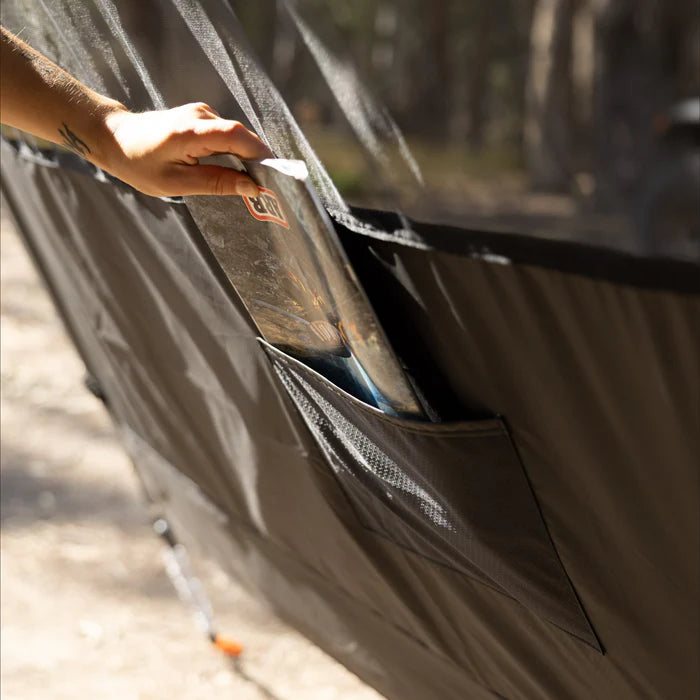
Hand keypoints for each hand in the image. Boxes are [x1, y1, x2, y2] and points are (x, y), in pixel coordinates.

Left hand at [100, 102, 271, 197]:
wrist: (115, 138)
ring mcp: (201, 113)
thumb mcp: (176, 183)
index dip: (259, 155)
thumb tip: (251, 188)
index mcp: (190, 132)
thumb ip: (215, 183)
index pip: (235, 136)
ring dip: (248, 158)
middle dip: (259, 161)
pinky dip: (237, 152)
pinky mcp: (202, 117)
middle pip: (241, 136)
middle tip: (270, 189)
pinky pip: (228, 135)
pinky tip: (237, 171)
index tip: (275, 178)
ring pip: (236, 136)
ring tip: (255, 184)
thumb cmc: (140, 164)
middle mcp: (199, 115)